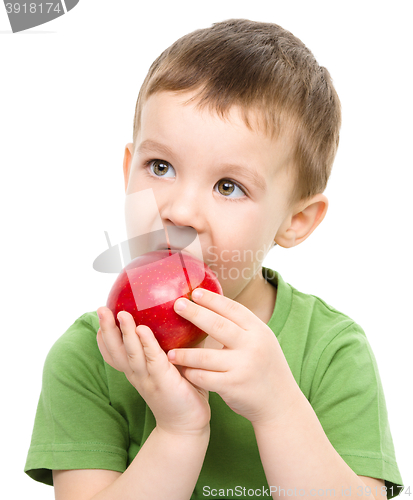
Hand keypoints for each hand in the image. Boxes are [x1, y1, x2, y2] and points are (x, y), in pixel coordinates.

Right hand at [96, 307, 210, 435]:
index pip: (114, 353)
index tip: (102, 316)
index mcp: (136, 371)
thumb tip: (183, 316)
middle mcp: (137, 374)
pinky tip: (142, 330)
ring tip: (121, 314)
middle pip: (116, 350)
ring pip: (131, 353)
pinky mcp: (163, 381)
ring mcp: (148, 378)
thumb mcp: (171, 366)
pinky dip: (146, 344)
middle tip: (101, 309)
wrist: (187, 425)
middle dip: (107, 329)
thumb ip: (171, 345)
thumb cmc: (182, 392)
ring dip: (125, 333)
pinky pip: (152, 360)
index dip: (105, 335)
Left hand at [167, 288, 300, 425]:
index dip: (213, 300)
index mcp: (259, 331)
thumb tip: (214, 304)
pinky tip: (181, 371)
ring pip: (205, 356)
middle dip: (194, 313)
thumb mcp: (262, 341)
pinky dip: (191, 373)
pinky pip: (205, 377)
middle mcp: (252, 346)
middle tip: (177, 305)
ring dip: (185, 353)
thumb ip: (242, 327)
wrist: (280, 404)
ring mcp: (243, 366)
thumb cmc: (265, 368)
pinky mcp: (233, 386)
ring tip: (169, 351)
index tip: (195, 293)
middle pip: (217, 325)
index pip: (233, 309)